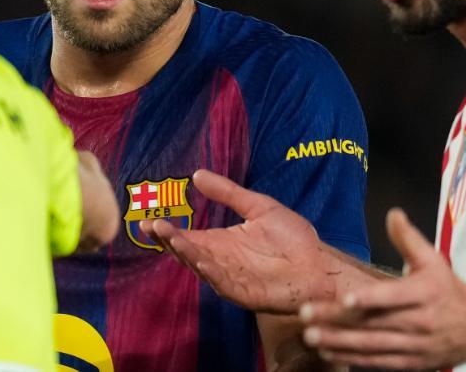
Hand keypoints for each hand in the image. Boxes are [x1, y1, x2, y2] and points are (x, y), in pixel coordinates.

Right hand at [140, 169, 345, 313]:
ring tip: (169, 236)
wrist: (319, 265)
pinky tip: (197, 256)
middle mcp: (219, 260)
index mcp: (220, 241)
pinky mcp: (241, 292)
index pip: (186, 236)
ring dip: (183, 251)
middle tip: (150, 225)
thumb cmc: (293, 238)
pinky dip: (206, 269)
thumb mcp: (258, 206)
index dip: (166, 230)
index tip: (146, 220)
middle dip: (167, 239)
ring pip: (198, 265)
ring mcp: (228, 277)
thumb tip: (197, 173)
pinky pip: (219, 280)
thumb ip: (228, 192)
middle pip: (185, 251)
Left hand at [298, 208, 465, 368]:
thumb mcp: (434, 260)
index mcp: (425, 292)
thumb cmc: (449, 289)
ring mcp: (415, 346)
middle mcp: (420, 321)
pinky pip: (378, 363)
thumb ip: (408, 239)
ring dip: (339, 343)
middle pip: (374, 323)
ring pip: (372, 346)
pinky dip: (353, 360)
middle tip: (307, 316)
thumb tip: (392, 213)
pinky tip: (329, 354)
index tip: (346, 298)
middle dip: (338, 321)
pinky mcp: (412, 363)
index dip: (371, 299)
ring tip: (311, 337)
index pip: (394, 297)